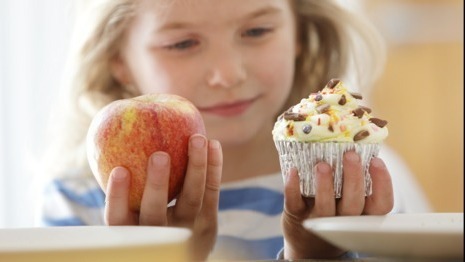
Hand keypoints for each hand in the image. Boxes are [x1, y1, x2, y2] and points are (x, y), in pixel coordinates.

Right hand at [104, 134, 222, 260]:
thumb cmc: (146, 217)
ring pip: (191, 199)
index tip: (119, 170)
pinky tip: (212, 144)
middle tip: (159, 156)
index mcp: (132, 231)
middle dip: (157, 184)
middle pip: (155, 213)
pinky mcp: (208, 222)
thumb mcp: (132, 212)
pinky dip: (213, 168)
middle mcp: (160, 234)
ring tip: (196, 139)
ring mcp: (187, 229)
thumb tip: (113, 135)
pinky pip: (211, 192)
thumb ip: (125, 183)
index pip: (118, 218)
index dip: (118, 196)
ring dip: (195, 167)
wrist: (184, 252)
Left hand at [282, 151, 393, 258]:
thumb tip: (355, 140)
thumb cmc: (334, 213)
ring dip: (325, 185)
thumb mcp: (348, 202)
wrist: (308, 243)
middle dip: (353, 178)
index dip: (382, 184)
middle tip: (351, 155)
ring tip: (322, 165)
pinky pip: (294, 202)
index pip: (381, 205)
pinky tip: (293, 171)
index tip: (376, 161)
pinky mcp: (296, 217)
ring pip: (325, 206)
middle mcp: (343, 220)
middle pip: (354, 204)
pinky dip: (293, 187)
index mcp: (361, 214)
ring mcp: (319, 220)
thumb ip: (353, 179)